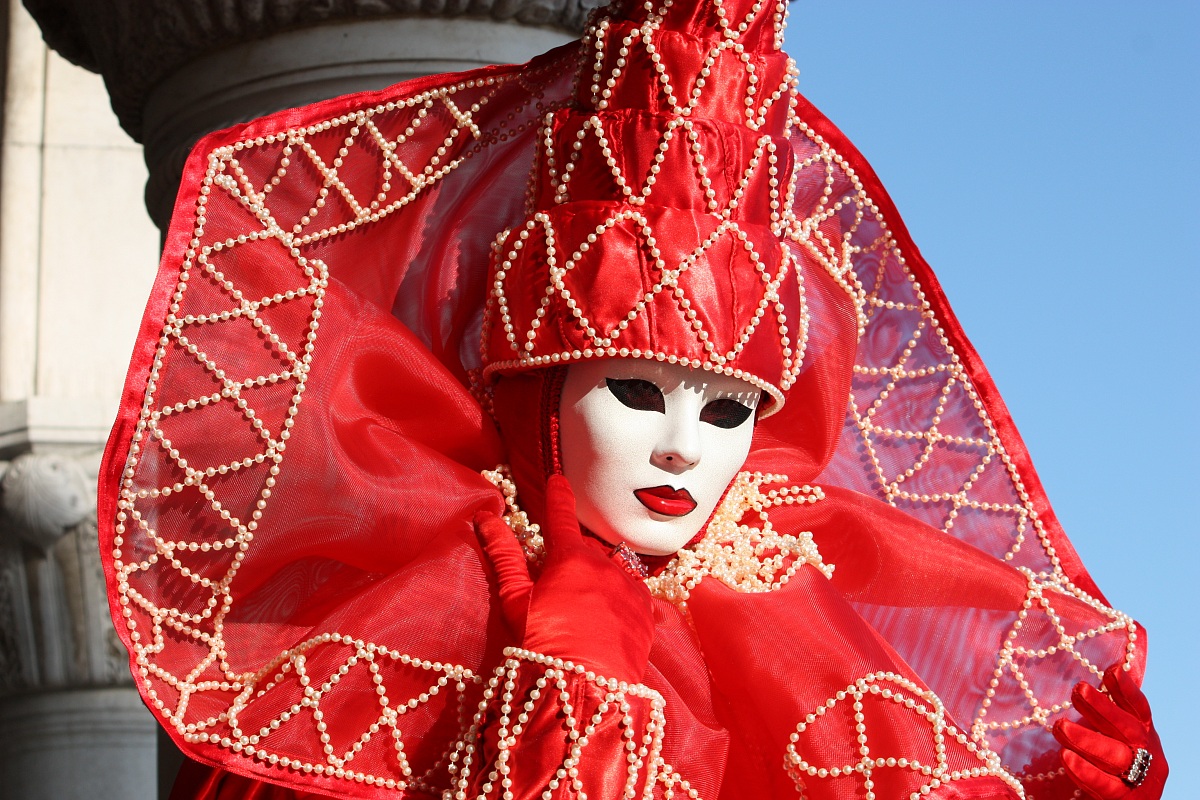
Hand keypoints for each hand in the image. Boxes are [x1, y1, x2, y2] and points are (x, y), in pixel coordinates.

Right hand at [474, 475, 654, 682]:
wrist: (585, 688)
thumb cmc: (542, 645)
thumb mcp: (515, 601)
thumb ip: (504, 555)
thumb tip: (486, 518)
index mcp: (570, 557)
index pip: (561, 516)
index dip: (558, 495)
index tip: (558, 479)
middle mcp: (604, 564)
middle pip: (586, 548)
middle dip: (574, 556)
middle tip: (559, 584)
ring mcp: (629, 586)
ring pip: (612, 568)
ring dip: (599, 576)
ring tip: (585, 605)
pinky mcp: (646, 612)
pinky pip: (634, 591)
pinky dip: (621, 596)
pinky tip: (610, 616)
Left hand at [1053, 664, 1166, 798]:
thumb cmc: (1113, 769)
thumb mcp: (1114, 738)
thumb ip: (1104, 716)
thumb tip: (1088, 682)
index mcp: (1144, 735)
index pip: (1139, 709)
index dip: (1127, 690)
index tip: (1112, 670)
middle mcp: (1147, 754)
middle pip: (1127, 729)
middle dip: (1102, 708)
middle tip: (1078, 690)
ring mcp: (1139, 779)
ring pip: (1115, 756)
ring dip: (1087, 739)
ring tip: (1060, 726)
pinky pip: (1105, 785)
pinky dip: (1085, 771)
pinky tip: (1066, 757)